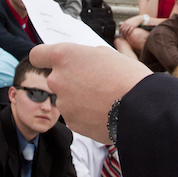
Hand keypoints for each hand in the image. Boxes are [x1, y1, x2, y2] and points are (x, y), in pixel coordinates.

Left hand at [28, 43, 150, 142]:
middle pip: (56, 78)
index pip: (38, 54)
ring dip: (79, 98)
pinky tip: (104, 112)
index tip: (51, 61)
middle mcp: (58, 79)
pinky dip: (86, 114)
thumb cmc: (127, 77)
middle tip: (94, 82)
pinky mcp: (71, 123)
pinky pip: (75, 115)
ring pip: (67, 98)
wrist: (139, 109)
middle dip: (71, 80)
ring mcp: (63, 103)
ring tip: (103, 99)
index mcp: (65, 56)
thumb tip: (86, 59)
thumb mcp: (108, 54)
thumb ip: (87, 56)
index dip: (45, 58)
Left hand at [118, 14, 143, 39]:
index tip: (120, 33)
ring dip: (125, 34)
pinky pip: (130, 30)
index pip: (121, 27)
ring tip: (125, 36)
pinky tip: (128, 35)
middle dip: (122, 33)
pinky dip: (128, 33)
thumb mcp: (127, 21)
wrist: (137, 19)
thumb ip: (124, 23)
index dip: (120, 31)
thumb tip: (119, 25)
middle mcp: (127, 23)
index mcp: (125, 22)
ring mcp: (130, 25)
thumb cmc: (132, 20)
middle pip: (123, 29)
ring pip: (126, 30)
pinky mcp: (133, 26)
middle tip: (123, 35)